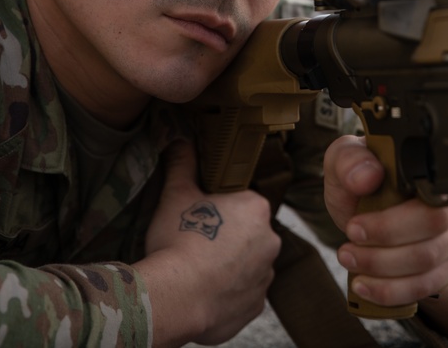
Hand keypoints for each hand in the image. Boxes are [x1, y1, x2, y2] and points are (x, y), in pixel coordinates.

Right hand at [139, 140, 280, 346]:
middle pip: (248, 233)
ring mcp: (265, 276)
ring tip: (198, 270)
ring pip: (248, 265)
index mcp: (256, 209)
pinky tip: (204, 292)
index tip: (201, 218)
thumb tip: (180, 140)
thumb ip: (182, 165)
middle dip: (227, 237)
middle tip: (196, 242)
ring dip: (229, 266)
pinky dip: (227, 293)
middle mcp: (271, 241)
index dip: (219, 209)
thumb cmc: (179, 240)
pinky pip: (242, 294)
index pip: (242, 202)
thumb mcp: (176, 195)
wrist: (179, 296)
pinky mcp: (255, 306)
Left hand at [323, 135, 447, 306]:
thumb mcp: (344, 158)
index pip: (432, 194)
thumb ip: (349, 160)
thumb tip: (368, 177)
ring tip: (351, 265)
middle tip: (346, 250)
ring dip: (385, 274)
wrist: (365, 200)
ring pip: (431, 263)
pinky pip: (429, 284)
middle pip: (434, 232)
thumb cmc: (360, 176)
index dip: (394, 220)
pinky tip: (367, 287)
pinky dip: (394, 290)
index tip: (354, 227)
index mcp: (436, 167)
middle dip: (384, 250)